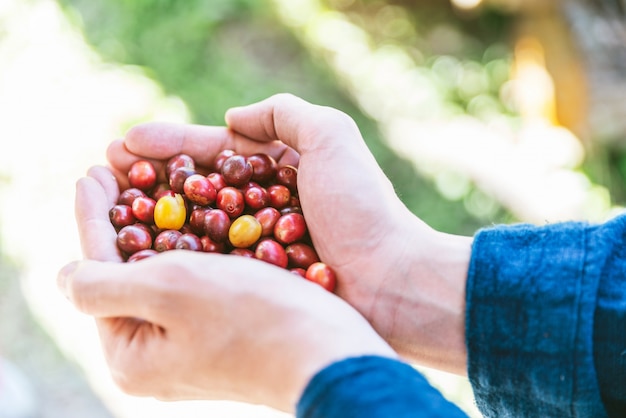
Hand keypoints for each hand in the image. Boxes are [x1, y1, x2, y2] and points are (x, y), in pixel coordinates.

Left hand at [59, 167, 394, 410]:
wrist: (333, 353)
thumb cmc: (254, 317)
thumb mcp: (167, 291)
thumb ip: (101, 281)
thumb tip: (64, 275)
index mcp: (132, 353)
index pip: (97, 268)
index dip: (94, 212)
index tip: (92, 167)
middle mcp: (157, 354)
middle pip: (129, 267)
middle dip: (125, 211)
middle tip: (118, 162)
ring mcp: (193, 342)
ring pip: (165, 268)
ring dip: (159, 219)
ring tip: (150, 175)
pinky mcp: (225, 330)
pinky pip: (196, 275)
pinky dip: (192, 238)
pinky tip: (194, 207)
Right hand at [105, 93, 471, 373]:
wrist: (390, 282)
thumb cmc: (363, 210)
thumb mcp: (332, 137)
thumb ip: (285, 113)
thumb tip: (232, 117)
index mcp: (281, 168)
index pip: (215, 151)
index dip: (170, 144)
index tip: (125, 142)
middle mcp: (264, 205)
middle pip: (196, 187)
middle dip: (150, 178)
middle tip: (104, 170)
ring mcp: (259, 245)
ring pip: (195, 226)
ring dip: (152, 215)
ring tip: (108, 205)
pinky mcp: (257, 281)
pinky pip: (208, 264)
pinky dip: (175, 255)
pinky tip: (140, 250)